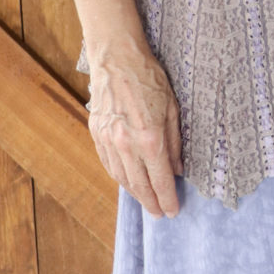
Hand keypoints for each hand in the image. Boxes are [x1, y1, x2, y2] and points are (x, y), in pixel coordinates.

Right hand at [87, 48, 182, 217]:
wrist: (117, 59)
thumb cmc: (150, 80)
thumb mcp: (173, 110)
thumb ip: (175, 144)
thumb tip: (178, 170)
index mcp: (150, 138)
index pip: (161, 180)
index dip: (168, 199)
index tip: (173, 211)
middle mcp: (126, 144)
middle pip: (140, 185)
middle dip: (151, 203)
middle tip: (160, 214)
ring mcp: (108, 140)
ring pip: (121, 178)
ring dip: (134, 193)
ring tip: (146, 202)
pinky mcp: (96, 134)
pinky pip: (108, 164)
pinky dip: (118, 177)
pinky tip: (127, 182)